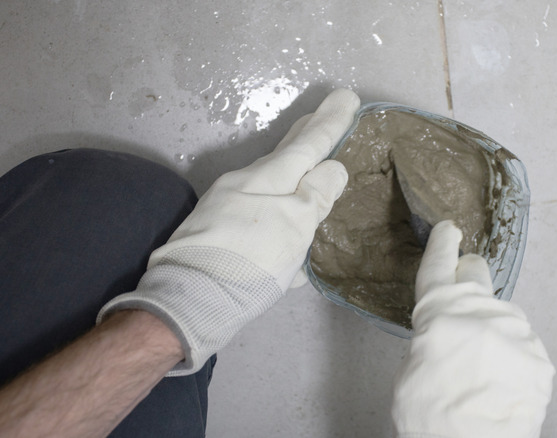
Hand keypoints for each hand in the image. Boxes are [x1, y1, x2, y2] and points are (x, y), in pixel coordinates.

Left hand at [97, 89, 359, 374]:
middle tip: (327, 112)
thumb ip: (315, 196)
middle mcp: (243, 184)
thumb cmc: (251, 259)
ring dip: (294, 172)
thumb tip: (332, 168)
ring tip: (312, 164)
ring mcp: (227, 208)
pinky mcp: (219, 234)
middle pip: (285, 155)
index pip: (307, 145)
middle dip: (308, 134)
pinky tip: (288, 224)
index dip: (330, 124)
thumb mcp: (293, 226)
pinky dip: (279, 208)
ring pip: (271, 183)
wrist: (191, 300)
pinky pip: (260, 212)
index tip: (347, 97)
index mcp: (266, 178)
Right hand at [392, 220, 554, 437]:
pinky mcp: (539, 354)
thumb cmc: (432, 415)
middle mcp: (482, 309)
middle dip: (470, 278)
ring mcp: (516, 329)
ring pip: (503, 316)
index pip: (441, 263)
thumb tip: (446, 333)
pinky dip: (512, 357)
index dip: (443, 243)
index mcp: (441, 309)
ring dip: (492, 330)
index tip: (449, 230)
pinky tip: (500, 382)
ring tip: (481, 369)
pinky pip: (523, 346)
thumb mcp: (410, 369)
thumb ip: (432, 336)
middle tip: (463, 303)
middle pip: (478, 273)